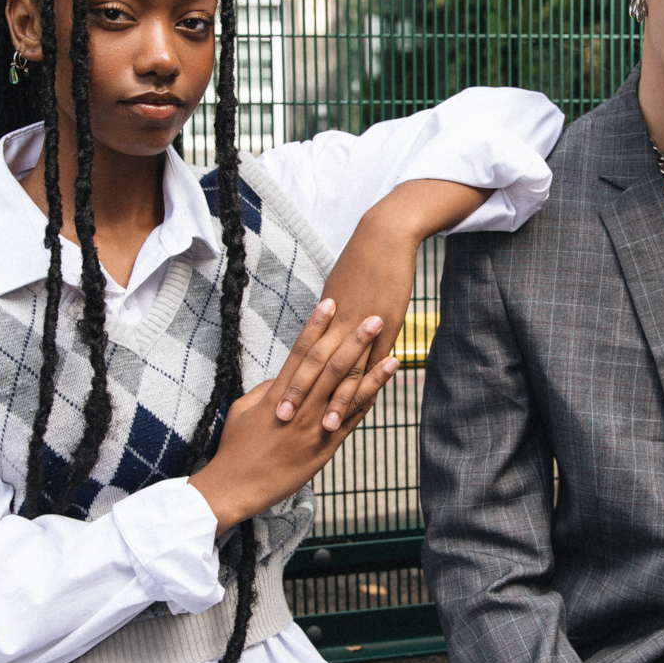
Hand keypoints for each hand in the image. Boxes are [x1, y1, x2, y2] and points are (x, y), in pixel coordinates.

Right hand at [189, 299, 398, 532]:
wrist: (237, 487)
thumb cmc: (235, 447)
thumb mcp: (244, 409)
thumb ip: (267, 389)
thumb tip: (285, 376)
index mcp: (279, 395)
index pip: (301, 353)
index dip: (316, 326)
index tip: (330, 303)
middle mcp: (301, 408)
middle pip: (332, 367)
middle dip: (354, 340)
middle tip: (373, 317)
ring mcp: (316, 429)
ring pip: (349, 395)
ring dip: (373, 372)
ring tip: (394, 352)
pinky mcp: (325, 449)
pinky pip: (352, 422)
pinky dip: (368, 403)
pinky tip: (383, 389)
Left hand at [278, 179, 488, 426]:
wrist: (385, 236)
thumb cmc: (359, 262)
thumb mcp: (337, 291)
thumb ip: (328, 320)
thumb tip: (315, 341)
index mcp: (325, 316)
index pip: (302, 355)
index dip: (289, 380)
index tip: (274, 403)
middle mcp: (341, 323)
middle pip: (317, 366)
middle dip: (302, 395)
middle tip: (285, 422)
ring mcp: (366, 326)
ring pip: (347, 369)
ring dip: (336, 400)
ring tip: (326, 425)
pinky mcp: (389, 325)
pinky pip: (377, 360)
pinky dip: (370, 383)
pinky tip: (365, 404)